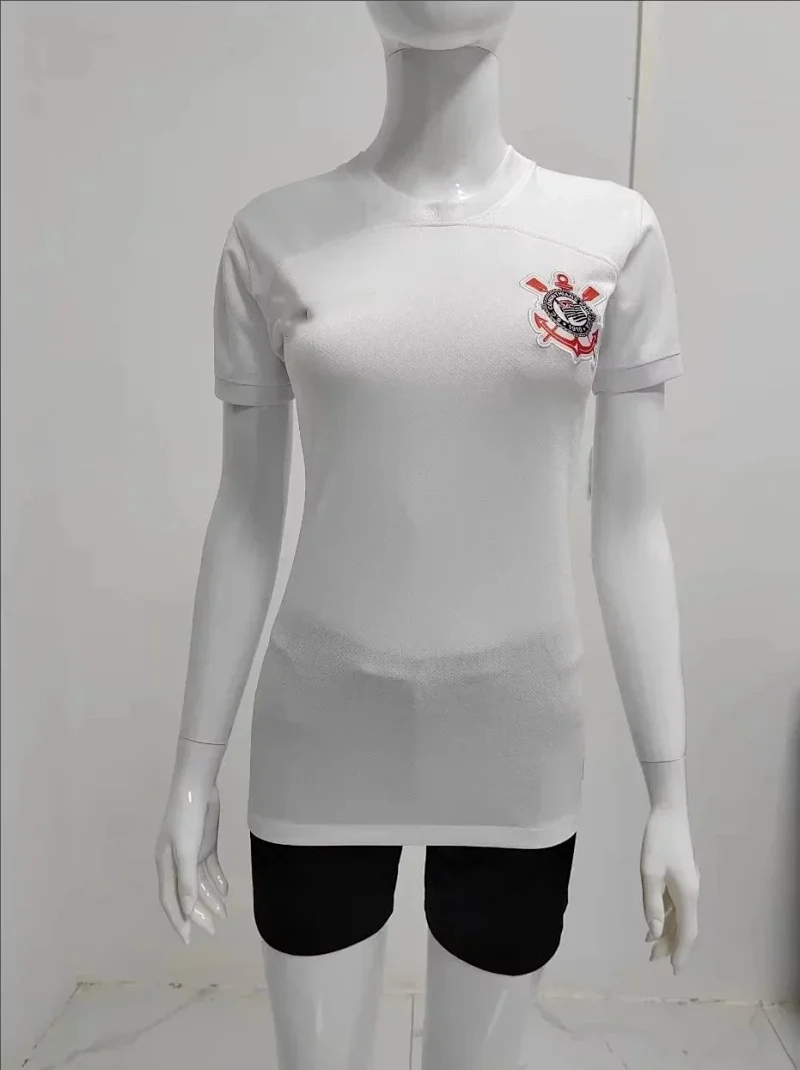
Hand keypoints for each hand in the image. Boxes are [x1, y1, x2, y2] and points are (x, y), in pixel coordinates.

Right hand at [155, 772, 227, 944]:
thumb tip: (186, 911)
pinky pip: (210, 867)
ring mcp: (191, 852)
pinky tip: (225, 891)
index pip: (171, 900)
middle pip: (186, 894)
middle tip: (213, 930)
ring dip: (210, 898)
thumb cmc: (186, 818)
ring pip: (200, 883)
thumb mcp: (186, 850)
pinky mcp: (204, 843)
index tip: (188, 939)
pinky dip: (217, 879)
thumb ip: (186, 881)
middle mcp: (176, 862)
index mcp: (165, 865)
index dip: (179, 920)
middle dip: (198, 913)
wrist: (197, 786)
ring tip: (224, 914)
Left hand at [640, 806, 698, 972]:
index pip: (687, 932)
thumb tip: (655, 932)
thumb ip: (652, 903)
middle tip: (652, 959)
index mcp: (687, 895)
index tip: (674, 970)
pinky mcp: (680, 878)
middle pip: (684, 927)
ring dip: (667, 931)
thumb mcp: (650, 873)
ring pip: (680, 916)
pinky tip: (654, 921)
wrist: (669, 814)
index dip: (681, 952)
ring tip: (650, 945)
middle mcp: (691, 893)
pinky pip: (675, 905)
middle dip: (670, 944)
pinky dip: (666, 916)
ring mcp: (687, 885)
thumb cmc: (658, 842)